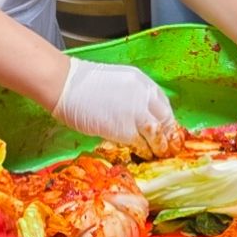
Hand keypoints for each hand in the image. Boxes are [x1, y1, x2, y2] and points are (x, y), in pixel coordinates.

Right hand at [55, 57, 182, 152]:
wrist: (67, 85)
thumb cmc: (85, 84)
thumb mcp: (119, 81)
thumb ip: (133, 95)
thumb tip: (140, 112)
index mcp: (142, 82)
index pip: (163, 103)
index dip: (166, 118)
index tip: (167, 128)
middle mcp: (144, 96)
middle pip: (165, 118)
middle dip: (168, 133)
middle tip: (169, 144)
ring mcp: (135, 113)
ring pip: (156, 133)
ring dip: (160, 145)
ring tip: (160, 153)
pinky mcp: (124, 129)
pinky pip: (140, 143)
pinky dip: (145, 150)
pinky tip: (144, 154)